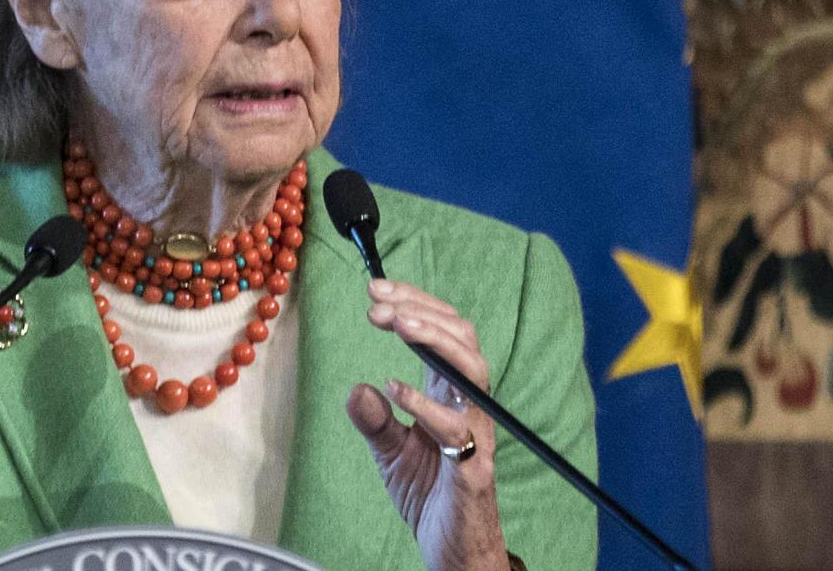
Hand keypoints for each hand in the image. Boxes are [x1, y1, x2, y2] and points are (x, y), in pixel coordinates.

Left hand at [346, 279, 508, 570]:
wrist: (452, 550)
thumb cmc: (429, 494)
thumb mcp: (389, 451)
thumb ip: (373, 419)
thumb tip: (357, 386)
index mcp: (450, 394)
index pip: (443, 331)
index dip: (413, 303)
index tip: (375, 289)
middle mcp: (468, 405)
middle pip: (462, 338)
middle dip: (420, 311)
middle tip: (376, 302)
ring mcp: (475, 434)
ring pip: (473, 369)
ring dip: (434, 340)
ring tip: (397, 324)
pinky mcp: (471, 468)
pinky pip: (456, 429)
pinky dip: (425, 404)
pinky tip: (394, 388)